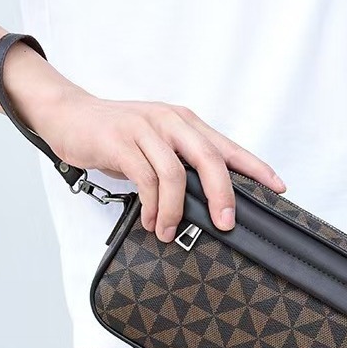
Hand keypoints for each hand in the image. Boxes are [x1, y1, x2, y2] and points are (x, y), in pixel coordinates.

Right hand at [36, 93, 285, 243]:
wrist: (68, 116)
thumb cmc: (114, 135)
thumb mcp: (154, 144)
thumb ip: (178, 163)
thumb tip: (203, 202)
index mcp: (184, 122)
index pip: (226, 146)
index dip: (255, 167)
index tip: (277, 188)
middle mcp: (170, 121)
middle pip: (209, 158)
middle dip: (223, 194)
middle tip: (226, 224)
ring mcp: (145, 129)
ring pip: (175, 174)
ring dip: (175, 210)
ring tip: (169, 232)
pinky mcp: (121, 142)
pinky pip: (146, 179)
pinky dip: (152, 206)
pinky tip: (151, 221)